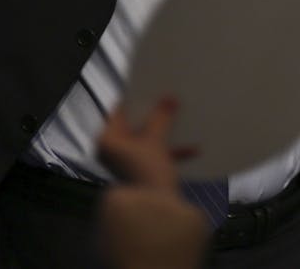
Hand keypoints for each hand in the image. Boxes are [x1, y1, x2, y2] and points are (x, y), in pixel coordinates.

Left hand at [98, 100, 209, 268]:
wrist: (155, 212)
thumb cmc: (147, 172)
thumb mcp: (155, 140)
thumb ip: (161, 117)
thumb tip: (169, 98)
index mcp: (107, 140)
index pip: (119, 111)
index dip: (135, 99)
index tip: (150, 87)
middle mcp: (112, 151)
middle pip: (134, 126)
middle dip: (154, 116)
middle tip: (167, 100)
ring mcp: (126, 164)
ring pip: (146, 141)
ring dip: (165, 134)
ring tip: (183, 120)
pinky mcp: (140, 175)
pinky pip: (154, 157)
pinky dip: (170, 153)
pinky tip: (193, 150)